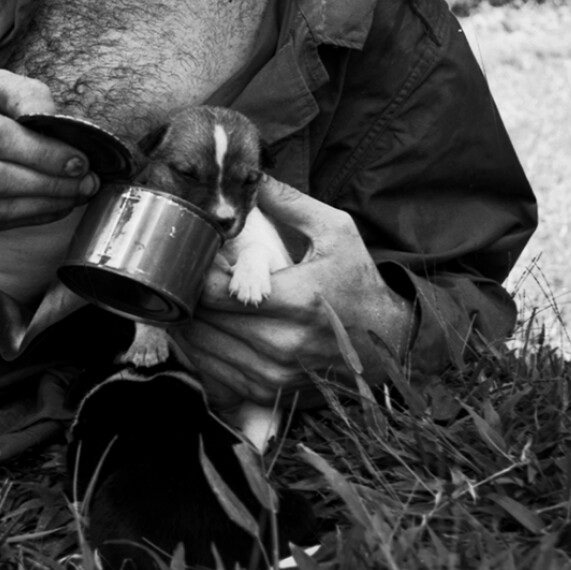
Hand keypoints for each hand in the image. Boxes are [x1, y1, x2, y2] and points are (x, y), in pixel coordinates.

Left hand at [173, 176, 414, 410]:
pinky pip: (215, 374)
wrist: (386, 340)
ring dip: (189, 323)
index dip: (196, 273)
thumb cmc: (357, 281)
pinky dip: (201, 350)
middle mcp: (283, 342)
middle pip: (205, 321)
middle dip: (187, 296)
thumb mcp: (336, 231)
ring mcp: (274, 372)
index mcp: (298, 299)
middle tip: (184, 274)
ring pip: (203, 349)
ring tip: (190, 298)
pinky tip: (203, 328)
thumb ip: (291, 204)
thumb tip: (254, 178)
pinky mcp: (268, 391)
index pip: (219, 293)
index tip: (195, 257)